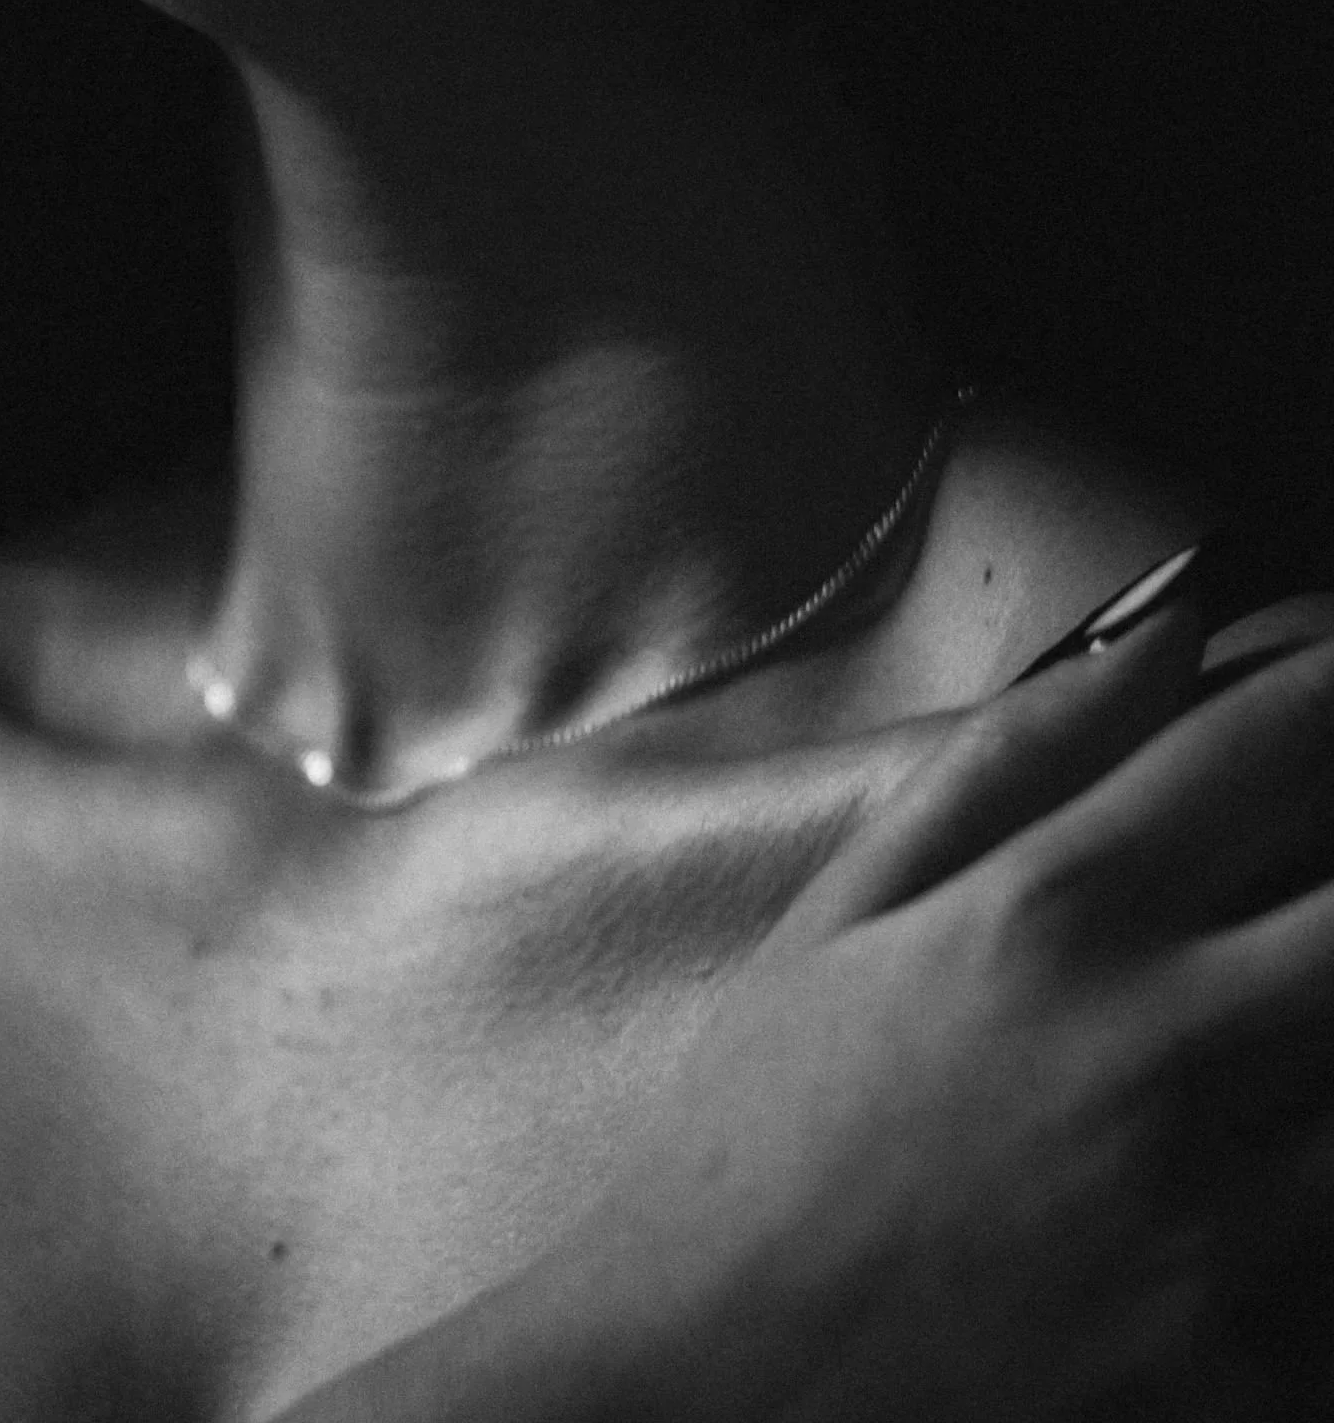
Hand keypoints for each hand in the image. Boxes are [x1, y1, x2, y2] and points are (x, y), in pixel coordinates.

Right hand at [587, 602, 1333, 1420]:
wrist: (703, 1386)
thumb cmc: (754, 1144)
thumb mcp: (835, 926)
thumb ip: (1004, 764)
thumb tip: (1163, 627)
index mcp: (1047, 916)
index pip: (1292, 735)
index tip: (1324, 712)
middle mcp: (1165, 1046)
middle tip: (1286, 901)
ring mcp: (1232, 1219)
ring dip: (1325, 1023)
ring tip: (1235, 1028)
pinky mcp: (1261, 1366)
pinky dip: (1309, 1188)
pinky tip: (1214, 1179)